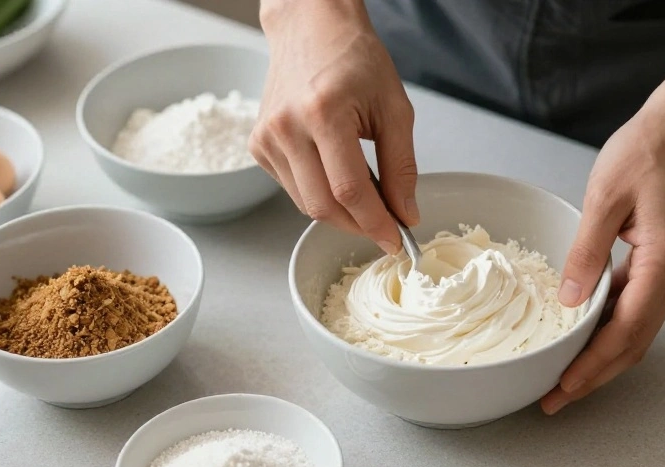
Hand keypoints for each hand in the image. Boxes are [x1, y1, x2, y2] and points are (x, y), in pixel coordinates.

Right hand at [251, 0, 418, 253]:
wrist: (312, 29)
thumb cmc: (355, 60)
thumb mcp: (394, 109)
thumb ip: (402, 166)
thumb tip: (405, 214)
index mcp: (322, 113)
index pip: (349, 190)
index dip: (375, 223)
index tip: (397, 240)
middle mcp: (286, 127)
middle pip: (323, 206)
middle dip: (359, 226)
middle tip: (386, 228)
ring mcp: (266, 138)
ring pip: (306, 204)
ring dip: (341, 213)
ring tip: (367, 199)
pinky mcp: (258, 146)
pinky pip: (293, 189)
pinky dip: (319, 194)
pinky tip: (336, 175)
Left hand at [540, 102, 664, 414]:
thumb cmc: (645, 153)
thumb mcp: (605, 198)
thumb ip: (587, 252)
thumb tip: (569, 300)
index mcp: (664, 262)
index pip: (627, 330)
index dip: (594, 364)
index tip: (564, 385)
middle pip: (633, 343)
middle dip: (594, 376)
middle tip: (555, 398)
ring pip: (635, 332)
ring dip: (600, 359)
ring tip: (563, 377)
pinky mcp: (662, 266)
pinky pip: (634, 310)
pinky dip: (608, 331)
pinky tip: (581, 338)